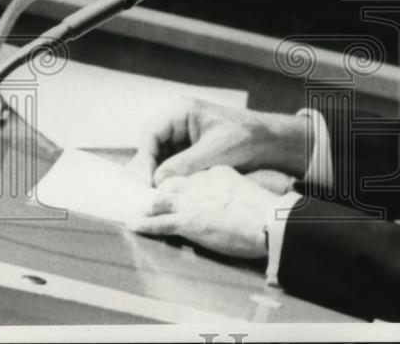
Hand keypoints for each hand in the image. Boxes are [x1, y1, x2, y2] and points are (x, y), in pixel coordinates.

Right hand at [126, 97, 308, 185]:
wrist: (267, 143)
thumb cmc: (243, 139)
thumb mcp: (213, 152)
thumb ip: (183, 165)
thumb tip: (156, 181)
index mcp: (180, 111)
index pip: (150, 135)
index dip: (144, 159)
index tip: (145, 183)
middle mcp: (176, 122)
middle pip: (151, 147)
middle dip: (148, 170)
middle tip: (146, 195)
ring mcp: (181, 137)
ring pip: (158, 159)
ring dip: (157, 177)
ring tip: (156, 198)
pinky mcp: (187, 151)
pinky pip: (170, 165)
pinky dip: (169, 179)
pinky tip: (169, 194)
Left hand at [127, 166, 282, 258]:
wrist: (266, 220)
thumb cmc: (264, 211)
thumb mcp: (247, 193)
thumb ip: (233, 195)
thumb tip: (231, 206)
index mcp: (217, 174)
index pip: (194, 177)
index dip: (185, 187)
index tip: (182, 193)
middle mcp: (200, 183)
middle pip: (173, 184)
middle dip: (162, 193)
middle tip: (153, 202)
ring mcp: (191, 202)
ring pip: (161, 201)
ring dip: (149, 208)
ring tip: (138, 212)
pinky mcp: (186, 221)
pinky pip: (158, 223)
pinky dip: (143, 225)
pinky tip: (133, 226)